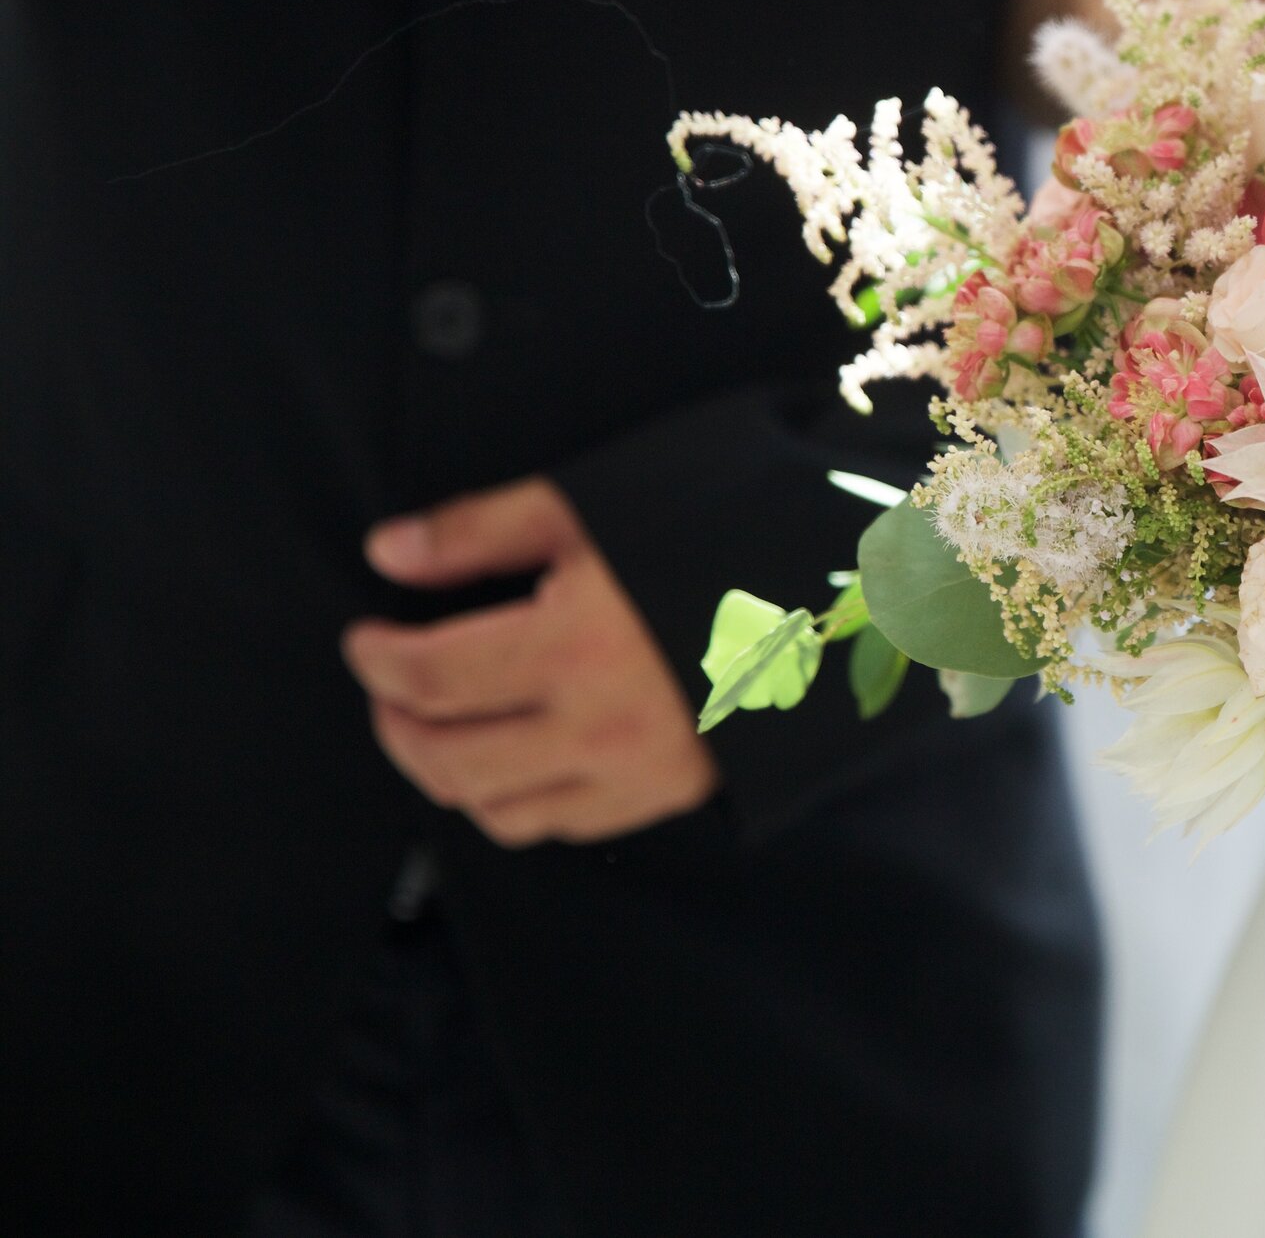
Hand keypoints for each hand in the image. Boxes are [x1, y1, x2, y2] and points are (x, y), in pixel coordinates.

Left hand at [344, 477, 717, 847]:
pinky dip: (514, 797)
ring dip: (446, 772)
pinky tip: (513, 750)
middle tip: (387, 687)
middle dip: (396, 725)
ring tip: (438, 725)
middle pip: (448, 761)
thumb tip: (389, 553)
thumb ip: (480, 530)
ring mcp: (634, 773)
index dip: (377, 661)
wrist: (835, 584)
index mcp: (570, 648)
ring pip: (496, 811)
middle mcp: (596, 728)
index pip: (429, 679)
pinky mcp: (666, 794)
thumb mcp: (590, 506)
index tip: (365, 637)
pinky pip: (562, 823)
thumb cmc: (713, 528)